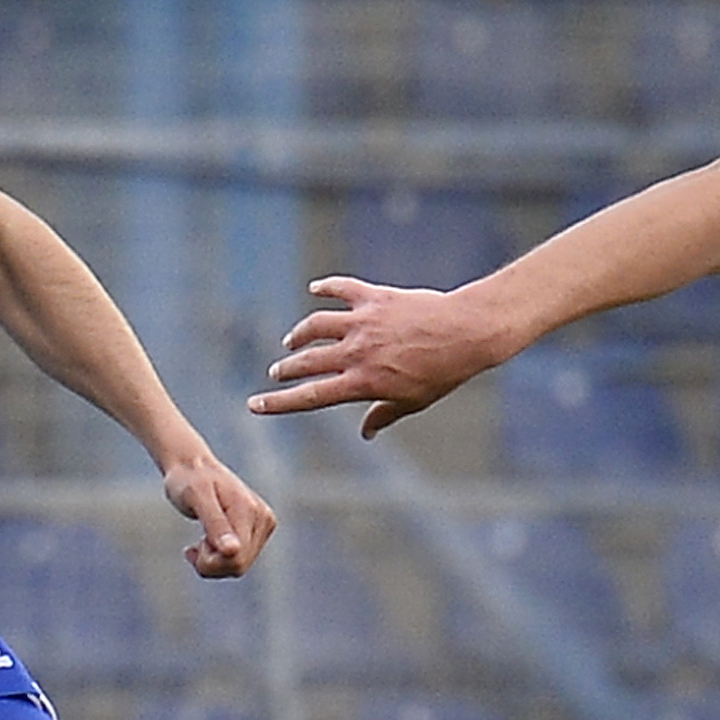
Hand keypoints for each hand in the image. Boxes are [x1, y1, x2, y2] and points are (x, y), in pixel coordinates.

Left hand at [160, 446, 275, 580]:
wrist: (194, 468)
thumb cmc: (189, 481)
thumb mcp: (196, 498)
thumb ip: (215, 524)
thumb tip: (233, 551)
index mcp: (250, 510)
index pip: (235, 559)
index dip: (210, 561)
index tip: (193, 547)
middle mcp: (263, 518)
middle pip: (238, 566)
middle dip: (211, 561)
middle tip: (197, 542)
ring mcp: (263, 525)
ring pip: (239, 567)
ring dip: (213, 560)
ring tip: (202, 540)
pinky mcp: (259, 532)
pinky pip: (239, 562)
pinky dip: (218, 559)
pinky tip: (206, 544)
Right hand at [250, 277, 508, 438]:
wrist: (465, 332)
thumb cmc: (442, 372)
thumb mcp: (413, 401)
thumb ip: (384, 414)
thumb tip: (366, 432)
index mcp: (362, 382)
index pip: (310, 396)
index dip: (279, 402)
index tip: (255, 404)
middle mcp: (356, 352)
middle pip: (306, 361)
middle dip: (286, 369)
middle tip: (277, 372)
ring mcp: (363, 322)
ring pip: (316, 325)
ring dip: (299, 334)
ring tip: (292, 341)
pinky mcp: (373, 298)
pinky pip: (341, 289)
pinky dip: (325, 288)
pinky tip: (316, 289)